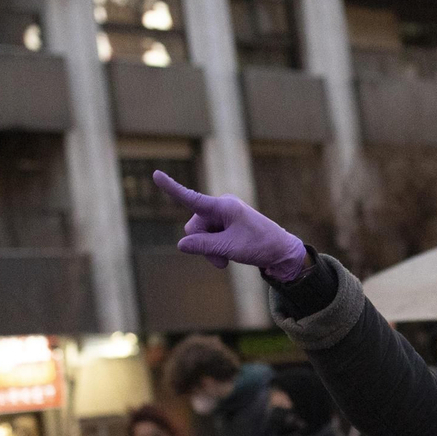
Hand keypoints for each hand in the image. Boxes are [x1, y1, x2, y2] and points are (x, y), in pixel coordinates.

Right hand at [152, 170, 308, 281]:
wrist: (281, 251)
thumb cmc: (260, 245)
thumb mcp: (230, 248)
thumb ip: (204, 246)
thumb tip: (180, 244)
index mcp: (223, 206)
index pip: (192, 198)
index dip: (172, 188)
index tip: (156, 175)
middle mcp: (221, 207)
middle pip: (194, 227)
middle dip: (202, 245)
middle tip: (222, 260)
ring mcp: (222, 216)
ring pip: (200, 235)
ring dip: (209, 250)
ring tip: (227, 259)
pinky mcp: (224, 225)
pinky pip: (208, 238)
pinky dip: (214, 249)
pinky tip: (228, 255)